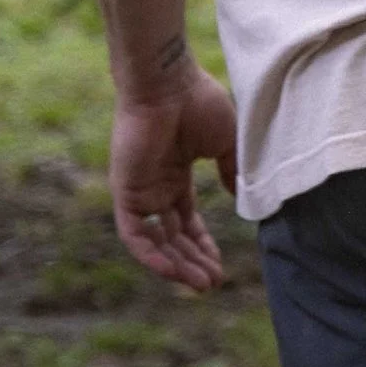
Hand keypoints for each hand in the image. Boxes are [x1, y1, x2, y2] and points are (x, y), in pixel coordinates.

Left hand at [109, 66, 237, 291]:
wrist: (168, 83)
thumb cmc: (198, 102)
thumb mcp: (227, 142)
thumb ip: (232, 171)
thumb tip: (239, 197)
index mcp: (175, 174)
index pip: (186, 220)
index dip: (203, 244)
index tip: (220, 265)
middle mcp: (155, 186)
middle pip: (172, 236)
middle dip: (193, 260)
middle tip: (213, 283)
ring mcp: (140, 190)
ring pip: (156, 240)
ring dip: (177, 264)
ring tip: (202, 283)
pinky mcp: (126, 192)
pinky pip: (135, 234)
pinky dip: (152, 255)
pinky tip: (175, 270)